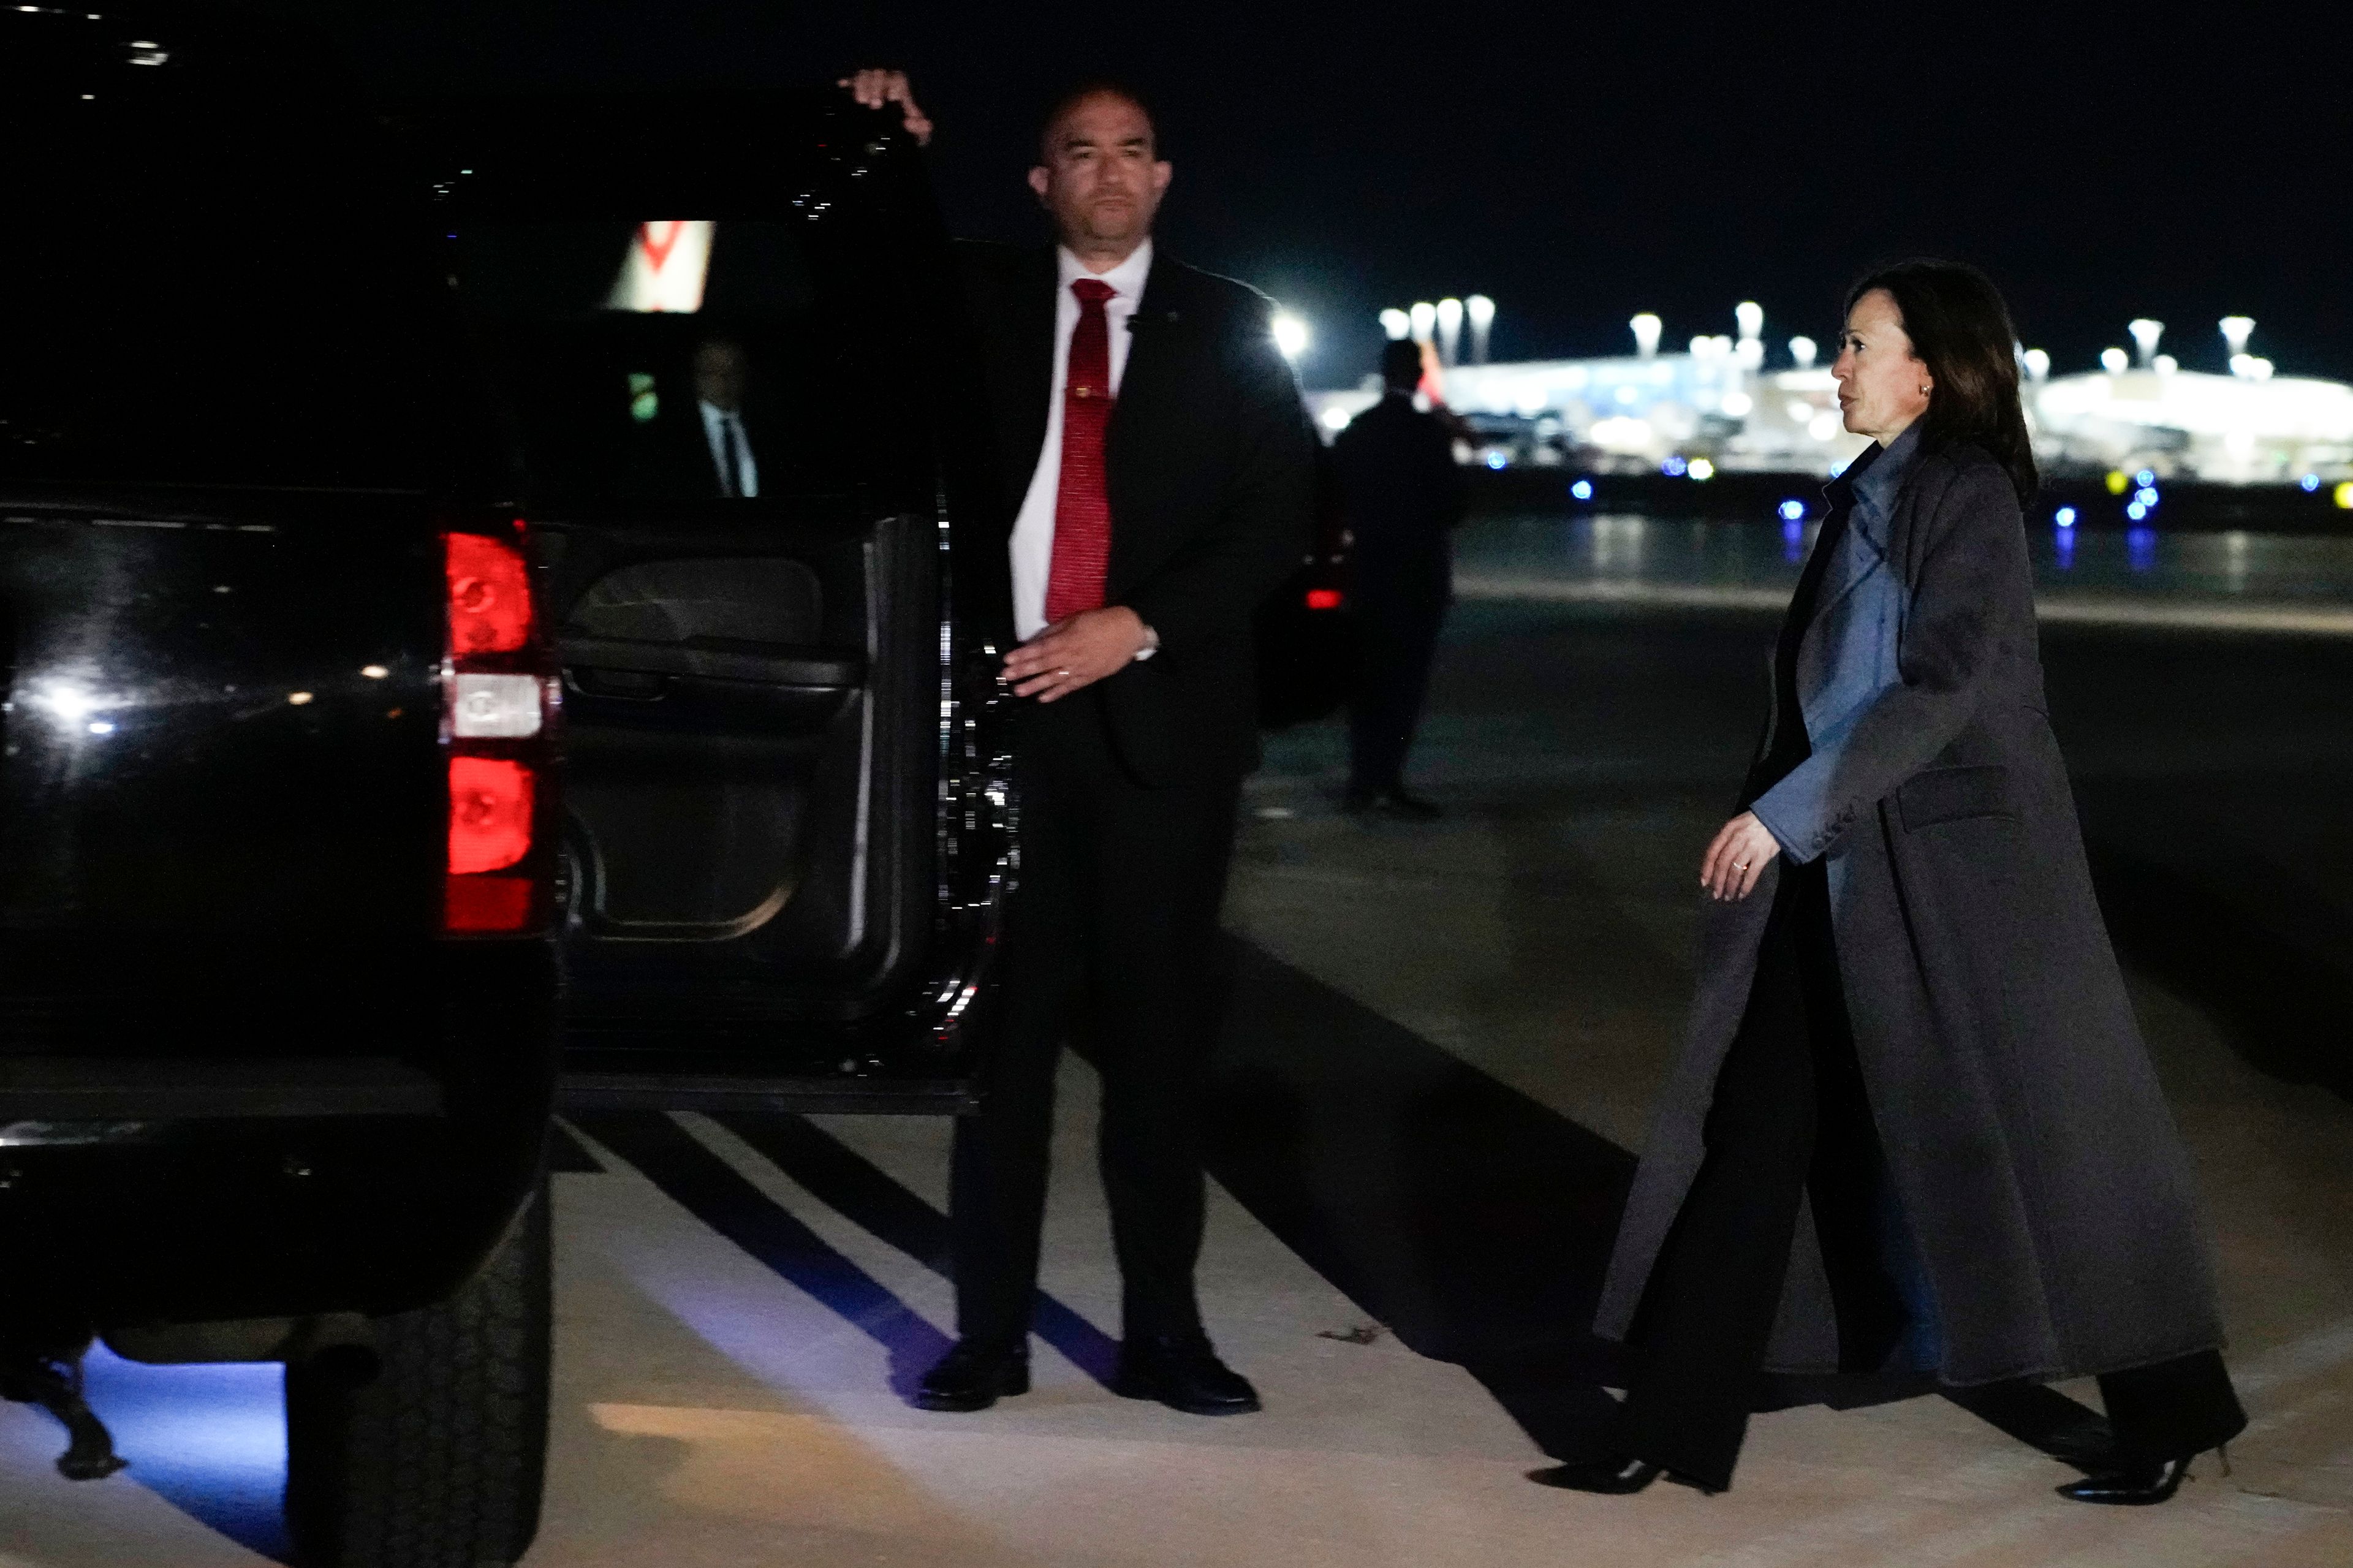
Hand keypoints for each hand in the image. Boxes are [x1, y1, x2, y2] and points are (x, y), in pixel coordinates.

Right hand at [837, 68, 932, 146]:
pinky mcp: (851, 95)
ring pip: (862, 76)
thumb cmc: (903, 136)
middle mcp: (882, 85)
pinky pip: (846, 83)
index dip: (895, 85)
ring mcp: (865, 88)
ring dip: (861, 86)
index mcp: (899, 91)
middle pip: (878, 74)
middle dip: (876, 87)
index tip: (892, 98)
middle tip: (874, 104)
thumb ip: (921, 131)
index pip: (897, 79)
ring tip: (860, 101)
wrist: (886, 148)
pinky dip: (844, 84)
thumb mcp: (915, 137)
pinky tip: (842, 87)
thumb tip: (916, 123)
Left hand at [1002, 607, 1152, 701]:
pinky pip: (1069, 687)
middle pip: (1043, 665)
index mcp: (1067, 640)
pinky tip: (1042, 699)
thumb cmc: (1101, 621)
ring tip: (1018, 691)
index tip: (1008, 660)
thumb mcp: (1075, 619)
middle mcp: (1071, 657)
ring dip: (1035, 686)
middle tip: (1006, 677)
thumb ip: (1055, 631)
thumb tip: (1037, 640)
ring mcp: (1080, 669)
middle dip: (1023, 671)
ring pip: (1053, 679)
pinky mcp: (1088, 678)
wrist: (1129, 632)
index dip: (1023, 655)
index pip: (1040, 649)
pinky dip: (1056, 693)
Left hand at [1700, 811, 1780, 901]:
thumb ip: (1726, 839)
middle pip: (1722, 864)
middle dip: (1718, 881)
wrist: (1779, 817)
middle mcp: (1736, 839)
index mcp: (1727, 830)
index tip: (1704, 882)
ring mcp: (1749, 848)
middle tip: (1716, 894)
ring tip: (1728, 896)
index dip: (1707, 869)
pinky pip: (1751, 875)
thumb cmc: (1756, 822)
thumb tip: (1717, 861)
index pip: (1712, 852)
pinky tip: (1742, 895)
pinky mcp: (1762, 856)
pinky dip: (1745, 887)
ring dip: (1730, 886)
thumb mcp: (1737, 824)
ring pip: (1735, 871)